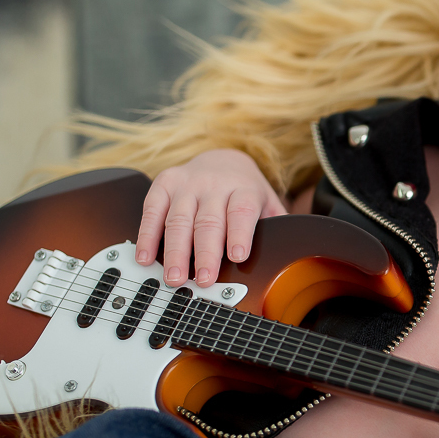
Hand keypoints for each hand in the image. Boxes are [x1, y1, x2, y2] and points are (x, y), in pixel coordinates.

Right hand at [135, 149, 286, 286]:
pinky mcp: (164, 183)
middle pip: (209, 221)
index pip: (242, 210)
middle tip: (202, 279)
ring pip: (178, 219)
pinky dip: (148, 235)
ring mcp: (187, 183)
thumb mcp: (268, 204)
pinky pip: (152, 210)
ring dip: (175, 251)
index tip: (237, 256)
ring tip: (174, 277)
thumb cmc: (245, 192)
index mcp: (244, 189)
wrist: (223, 158)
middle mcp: (214, 184)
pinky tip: (146, 257)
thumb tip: (292, 255)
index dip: (239, 233)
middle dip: (205, 253)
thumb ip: (278, 226)